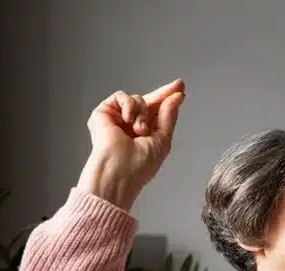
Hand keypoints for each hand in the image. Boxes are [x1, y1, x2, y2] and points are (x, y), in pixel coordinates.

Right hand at [77, 79, 185, 210]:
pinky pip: (121, 96)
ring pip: (138, 99)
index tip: (181, 89)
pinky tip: (128, 120)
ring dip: (143, 114)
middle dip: (163, 95)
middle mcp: (131, 125)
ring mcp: (117, 119)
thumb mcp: (163, 139)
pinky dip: (128, 105)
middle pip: (148, 102)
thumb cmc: (139, 165)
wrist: (118, 170)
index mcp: (145, 134)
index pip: (157, 113)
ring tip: (140, 130)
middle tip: (178, 86)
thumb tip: (176, 97)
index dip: (168, 100)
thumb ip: (168, 116)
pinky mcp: (104, 113)